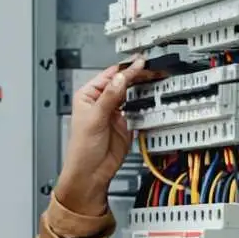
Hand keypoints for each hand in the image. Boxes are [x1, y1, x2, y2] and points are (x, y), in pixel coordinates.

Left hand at [55, 58, 162, 214]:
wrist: (91, 173)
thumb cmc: (82, 149)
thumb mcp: (95, 119)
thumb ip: (110, 97)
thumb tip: (121, 78)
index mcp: (88, 96)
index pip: (110, 76)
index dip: (126, 69)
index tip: (141, 63)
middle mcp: (102, 101)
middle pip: (123, 82)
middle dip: (137, 75)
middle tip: (154, 69)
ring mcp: (115, 112)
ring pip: (132, 94)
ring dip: (143, 87)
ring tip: (155, 78)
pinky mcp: (125, 123)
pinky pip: (137, 109)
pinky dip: (145, 103)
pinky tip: (151, 97)